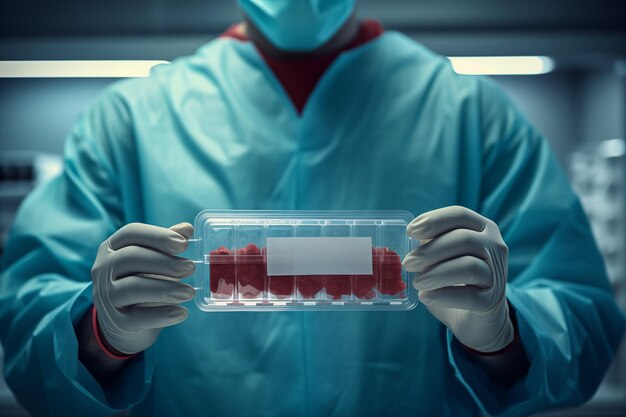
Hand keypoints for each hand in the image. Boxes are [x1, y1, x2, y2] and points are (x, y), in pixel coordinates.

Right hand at [91, 222, 195, 354]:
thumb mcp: (152, 260)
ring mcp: (105, 295)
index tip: (184, 244)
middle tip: (190, 268)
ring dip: (165, 289)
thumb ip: (166, 244)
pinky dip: (161, 315)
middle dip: (164, 262)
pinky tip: (182, 313)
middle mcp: (103, 268)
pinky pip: (136, 318)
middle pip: (130, 257)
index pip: (131, 233)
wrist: (123, 322)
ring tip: (189, 292)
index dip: (158, 236)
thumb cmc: (141, 280)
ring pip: (132, 287)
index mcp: (112, 247)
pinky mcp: (114, 321)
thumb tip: (187, 229)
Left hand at [403, 206, 513, 352]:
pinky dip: (443, 295)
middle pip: (464, 240)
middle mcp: (495, 247)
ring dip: (437, 273)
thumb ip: (429, 243)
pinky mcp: (492, 301)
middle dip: (431, 251)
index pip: (460, 215)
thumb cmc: (453, 279)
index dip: (434, 220)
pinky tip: (426, 297)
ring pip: (469, 266)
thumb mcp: (441, 256)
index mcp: (482, 228)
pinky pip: (469, 296)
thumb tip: (406, 241)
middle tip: (408, 263)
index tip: (410, 232)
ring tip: (417, 282)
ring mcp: (496, 275)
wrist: (474, 316)